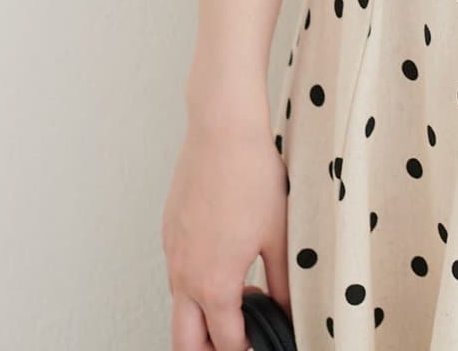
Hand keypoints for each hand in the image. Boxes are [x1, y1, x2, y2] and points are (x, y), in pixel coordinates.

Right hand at [162, 108, 291, 349]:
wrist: (222, 129)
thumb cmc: (251, 176)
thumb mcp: (279, 235)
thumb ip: (282, 282)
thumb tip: (288, 309)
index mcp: (214, 284)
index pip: (225, 343)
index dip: (247, 347)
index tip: (264, 337)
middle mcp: (185, 275)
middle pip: (185, 342)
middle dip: (210, 349)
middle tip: (239, 338)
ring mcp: (172, 252)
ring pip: (179, 307)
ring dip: (202, 316)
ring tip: (239, 294)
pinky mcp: (169, 231)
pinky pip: (176, 273)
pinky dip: (194, 283)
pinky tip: (224, 260)